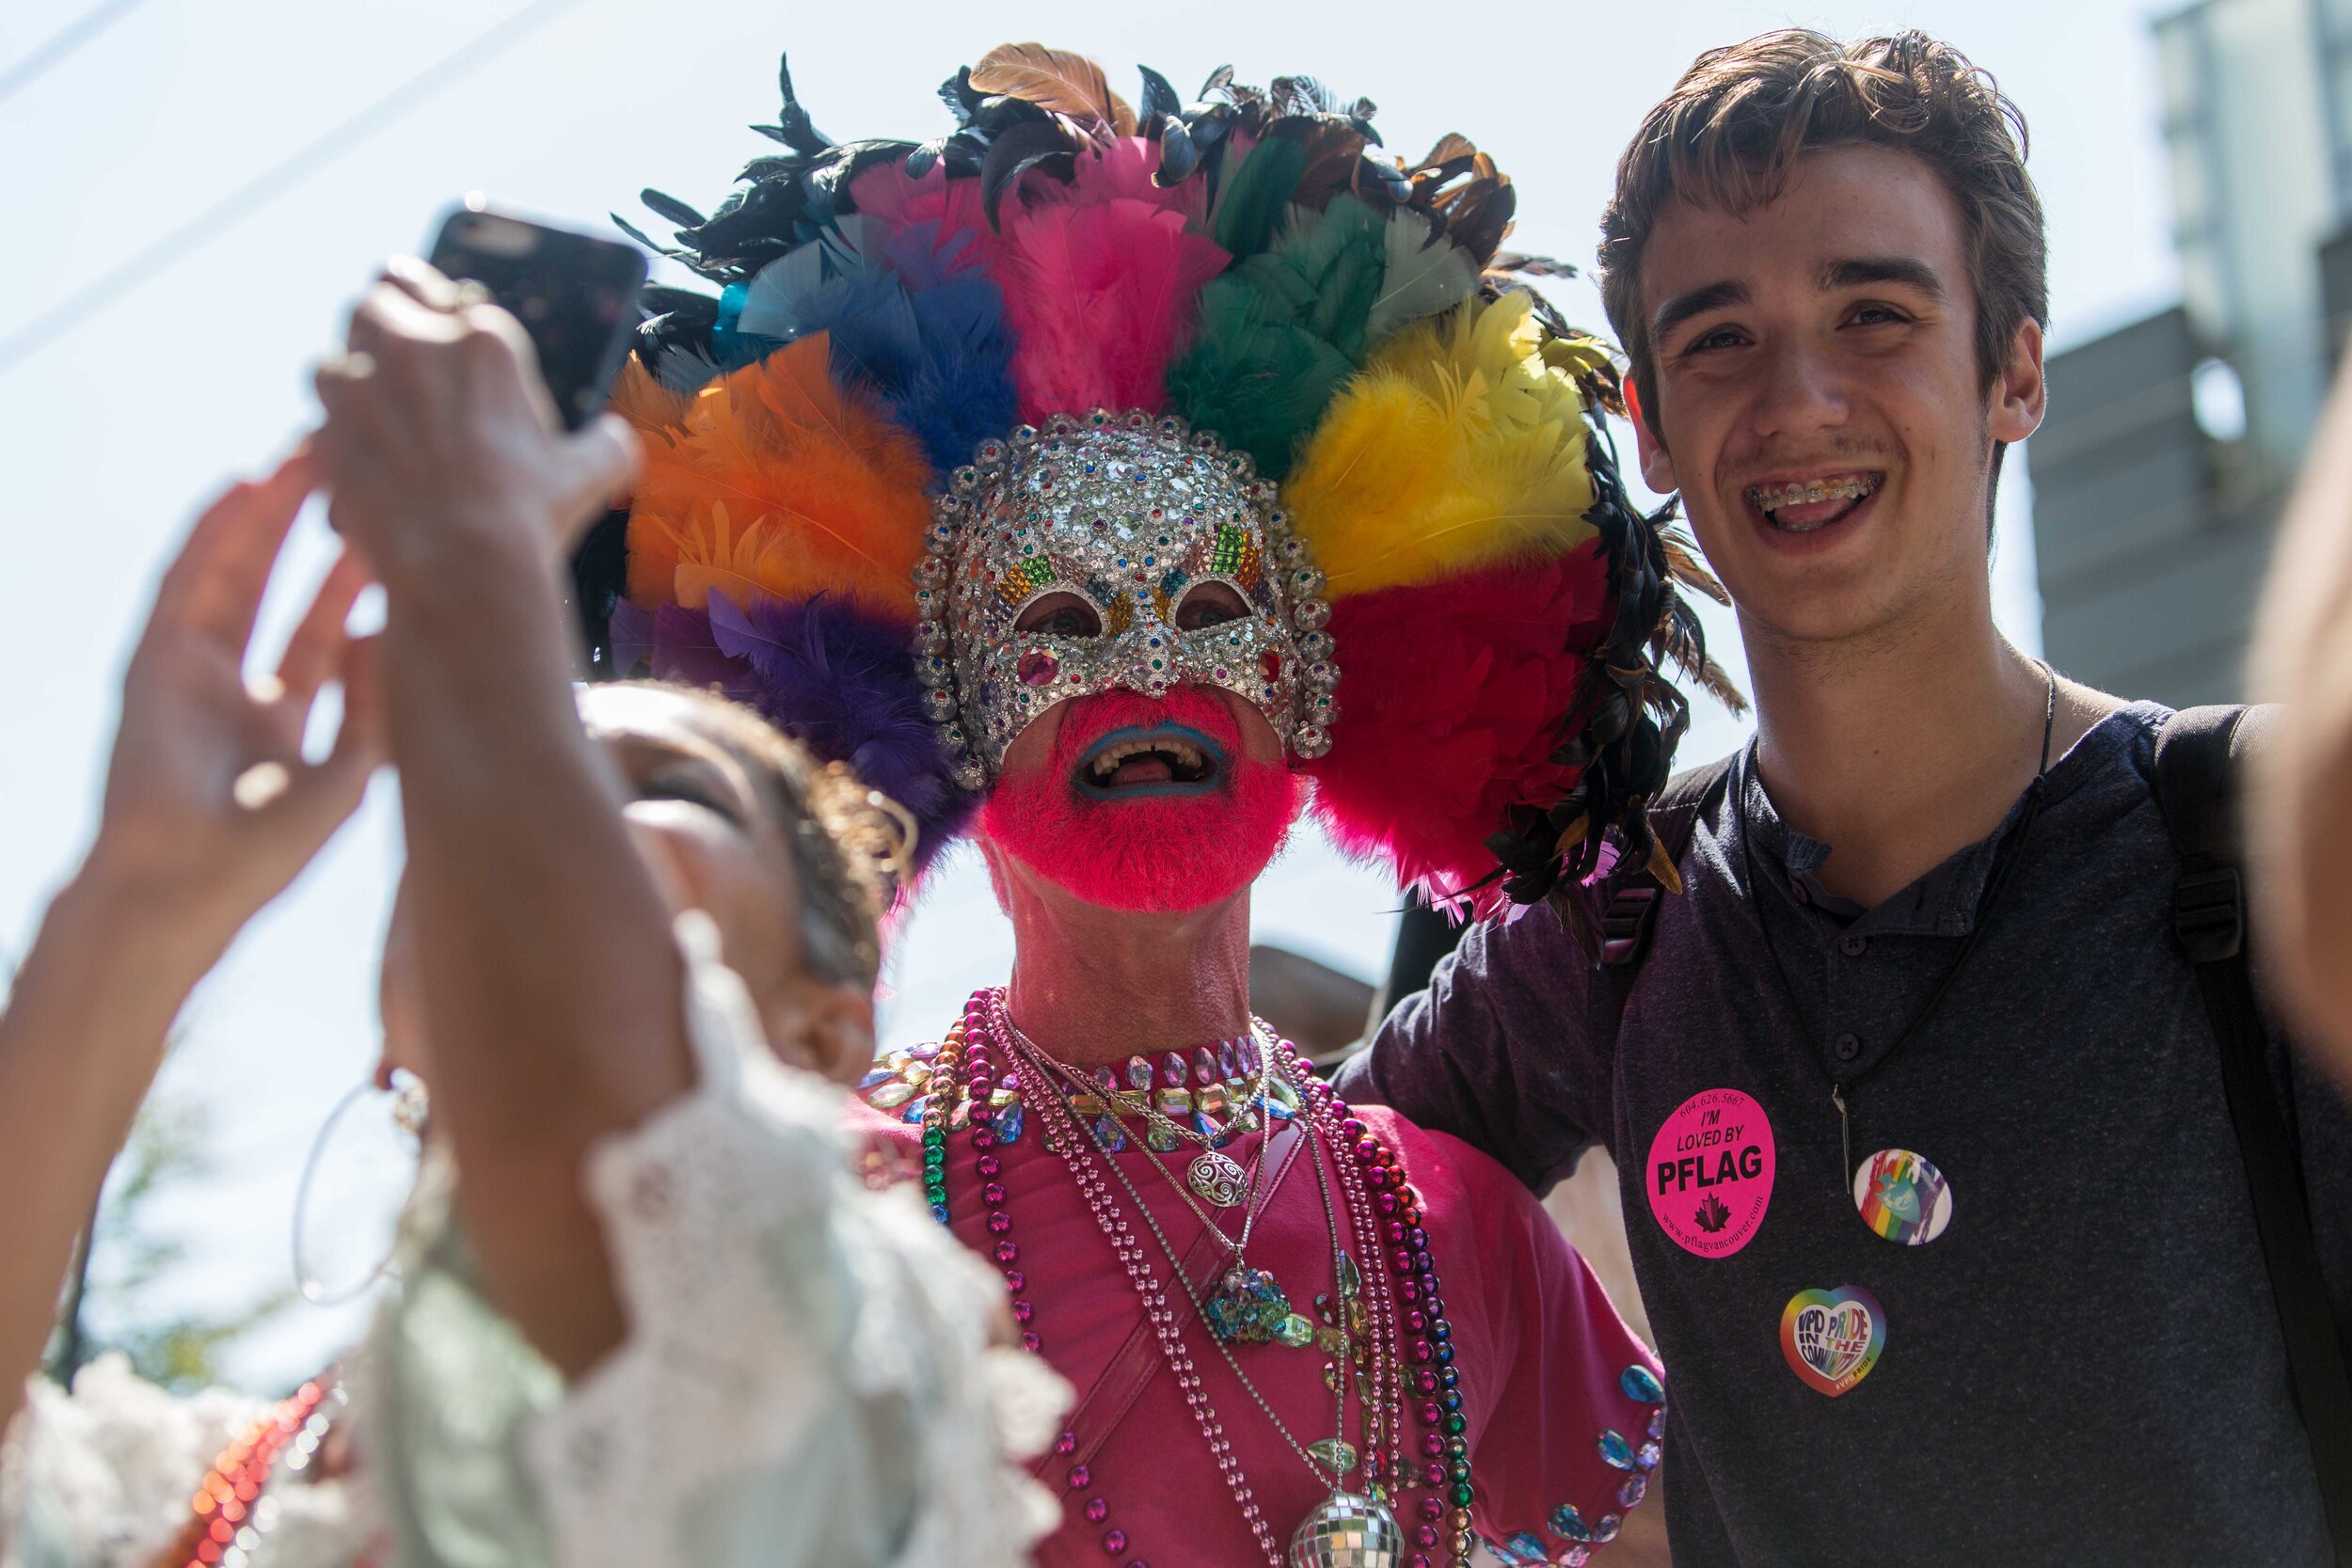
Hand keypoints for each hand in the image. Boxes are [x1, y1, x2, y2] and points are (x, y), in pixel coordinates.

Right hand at [83, 452, 383, 950]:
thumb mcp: (346, 774)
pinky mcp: (151, 663)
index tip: (401, 527)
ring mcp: (191, 671)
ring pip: (234, 572)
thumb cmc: (266, 855)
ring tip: (306, 454)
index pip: (326, 628)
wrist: (182, 891)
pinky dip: (211, 535)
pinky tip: (241, 488)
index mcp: (286, 716)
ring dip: (267, 514)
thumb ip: (372, 706)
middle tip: (357, 468)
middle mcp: (239, 686)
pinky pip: (183, 583)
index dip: (357, 577)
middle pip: (283, 588)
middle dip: (315, 529)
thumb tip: (387, 630)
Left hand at [311, 258, 637, 589]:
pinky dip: (337, 428)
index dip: (448, 315)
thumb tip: (615, 440)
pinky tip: (362, 452)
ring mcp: (359, 387)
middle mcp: (413, 346)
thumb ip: (606, 443)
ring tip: (375, 402)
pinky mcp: (325, 431)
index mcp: (484, 341)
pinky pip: (319, 414)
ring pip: (337, 349)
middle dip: (388, 318)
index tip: (449, 337)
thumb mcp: (590, 474)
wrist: (461, 571)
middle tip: (400, 349)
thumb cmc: (528, 516)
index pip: (453, 294)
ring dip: (353, 370)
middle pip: (380, 297)